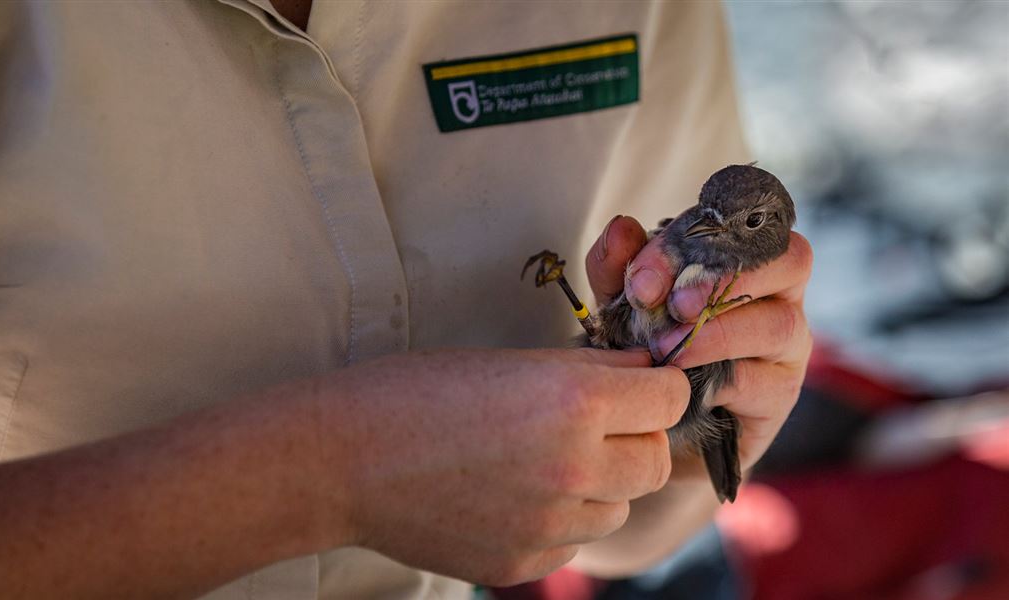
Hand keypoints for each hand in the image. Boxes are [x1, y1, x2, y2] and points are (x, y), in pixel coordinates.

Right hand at [315, 348, 688, 584]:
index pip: (671, 397)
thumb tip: (644, 371)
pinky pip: (572, 542)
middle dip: (635, 438)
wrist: (342, 458)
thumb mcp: (510, 362)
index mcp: (574, 404)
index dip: (657, 385)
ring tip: (540, 461)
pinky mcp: (523, 562)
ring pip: (617, 507)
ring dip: (598, 485)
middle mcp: (573, 469)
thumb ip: (587, 370)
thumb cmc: (417, 392)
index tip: (639, 385)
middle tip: (593, 424)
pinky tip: (511, 495)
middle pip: (656, 460)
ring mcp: (549, 525)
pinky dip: (558, 520)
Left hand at [585, 215, 812, 473]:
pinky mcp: (780, 394)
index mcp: (744, 258)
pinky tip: (684, 388)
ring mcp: (787, 346)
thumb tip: (620, 228)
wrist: (649, 425)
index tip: (643, 278)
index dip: (693, 243)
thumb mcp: (622, 304)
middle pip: (792, 259)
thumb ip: (618, 267)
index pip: (739, 227)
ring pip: (779, 324)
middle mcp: (777, 295)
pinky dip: (721, 382)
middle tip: (673, 306)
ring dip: (718, 334)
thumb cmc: (645, 350)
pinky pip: (764, 382)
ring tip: (668, 350)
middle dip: (725, 279)